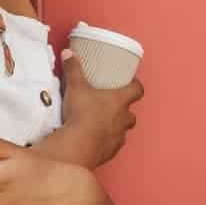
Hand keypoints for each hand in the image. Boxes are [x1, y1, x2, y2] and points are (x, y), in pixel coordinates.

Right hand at [59, 48, 143, 166]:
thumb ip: (73, 69)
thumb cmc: (82, 115)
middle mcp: (123, 119)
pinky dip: (107, 141)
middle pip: (131, 113)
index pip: (137, 90)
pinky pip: (113, 144)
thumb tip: (68, 54)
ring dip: (116, 126)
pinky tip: (96, 139)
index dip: (136, 85)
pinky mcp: (110, 150)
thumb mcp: (75, 87)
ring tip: (103, 123)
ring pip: (123, 130)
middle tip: (113, 104)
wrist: (79, 144)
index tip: (132, 82)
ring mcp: (118, 136)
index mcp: (119, 101)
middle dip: (124, 109)